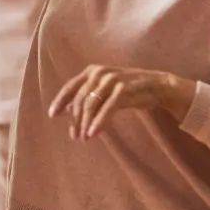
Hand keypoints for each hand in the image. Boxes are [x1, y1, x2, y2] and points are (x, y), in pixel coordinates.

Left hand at [48, 65, 196, 139]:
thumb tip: (70, 125)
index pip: (70, 86)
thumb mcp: (105, 94)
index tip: (53, 116)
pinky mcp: (123, 89)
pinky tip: (93, 134)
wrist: (156, 86)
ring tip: (84, 138)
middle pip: (80, 99)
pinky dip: (99, 122)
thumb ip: (89, 104)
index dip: (60, 101)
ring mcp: (111, 80)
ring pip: (91, 104)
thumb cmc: (129, 91)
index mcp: (92, 71)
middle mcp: (99, 73)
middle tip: (76, 136)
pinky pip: (106, 108)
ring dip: (85, 123)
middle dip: (76, 119)